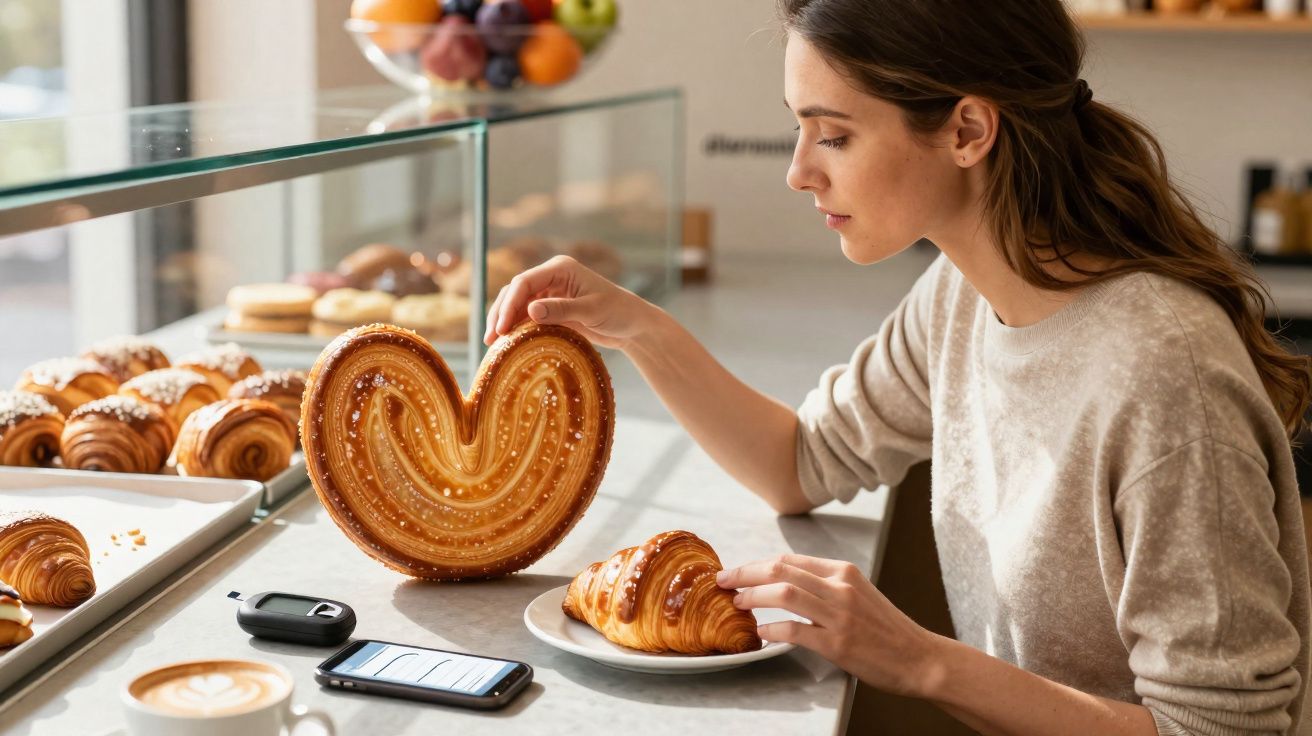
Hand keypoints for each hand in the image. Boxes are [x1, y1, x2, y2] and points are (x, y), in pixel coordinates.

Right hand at [483, 255, 655, 350]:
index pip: (524, 281)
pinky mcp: (551, 307)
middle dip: (500, 313)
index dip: (509, 304)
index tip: (501, 328)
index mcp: (560, 268)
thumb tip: (530, 310)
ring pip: (517, 303)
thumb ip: (561, 310)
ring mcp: (550, 291)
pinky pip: (527, 315)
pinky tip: (507, 343)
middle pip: (515, 291)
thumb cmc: (618, 312)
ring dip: (503, 320)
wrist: (632, 324)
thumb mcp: (591, 311)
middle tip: (491, 339)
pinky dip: (516, 327)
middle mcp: (551, 276)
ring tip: (492, 343)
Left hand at [717, 553, 945, 697]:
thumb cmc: (886, 628)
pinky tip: (761, 633)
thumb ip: (825, 584)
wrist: (919, 657)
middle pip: (780, 570)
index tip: (736, 572)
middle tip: (723, 582)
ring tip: (738, 604)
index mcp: (843, 571)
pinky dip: (772, 630)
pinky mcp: (839, 643)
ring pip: (783, 595)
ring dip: (753, 597)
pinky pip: (795, 630)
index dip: (756, 564)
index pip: (789, 560)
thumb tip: (783, 582)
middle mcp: (840, 587)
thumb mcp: (858, 593)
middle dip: (744, 573)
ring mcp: (840, 615)